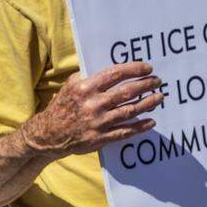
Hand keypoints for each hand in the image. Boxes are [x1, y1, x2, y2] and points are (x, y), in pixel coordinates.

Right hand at [20, 62, 162, 158]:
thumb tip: (111, 69)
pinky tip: (151, 121)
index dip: (134, 69)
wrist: (48, 134)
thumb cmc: (62, 106)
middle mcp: (92, 104)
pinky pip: (125, 132)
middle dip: (145, 85)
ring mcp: (97, 122)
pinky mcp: (100, 138)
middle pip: (126, 92)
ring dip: (147, 104)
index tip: (147, 67)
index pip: (115, 74)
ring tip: (159, 98)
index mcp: (85, 87)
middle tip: (157, 81)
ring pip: (129, 111)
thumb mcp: (71, 85)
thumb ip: (88, 75)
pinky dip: (140, 127)